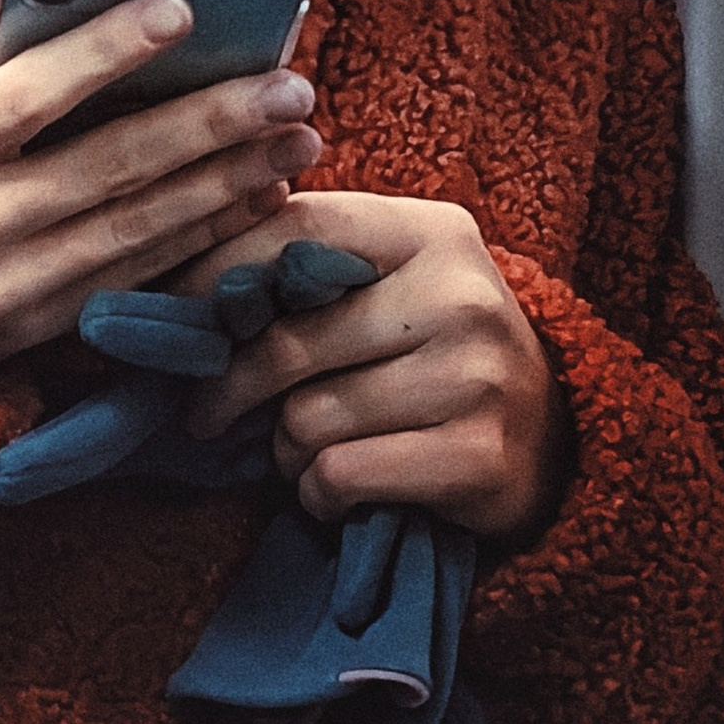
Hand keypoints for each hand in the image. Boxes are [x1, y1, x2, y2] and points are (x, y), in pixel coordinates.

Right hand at [0, 0, 323, 384]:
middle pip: (105, 168)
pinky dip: (202, 238)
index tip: (179, 10)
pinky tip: (254, 201)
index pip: (22, 98)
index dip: (103, 52)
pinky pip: (132, 280)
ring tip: (295, 139)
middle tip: (288, 85)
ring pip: (135, 231)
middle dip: (208, 122)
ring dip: (227, 183)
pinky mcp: (31, 334)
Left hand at [181, 191, 568, 539]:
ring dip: (284, 451)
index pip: (296, 229)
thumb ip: (305, 264)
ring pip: (306, 419)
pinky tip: (340, 489)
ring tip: (303, 451)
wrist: (553, 444)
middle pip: (286, 342)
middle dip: (228, 389)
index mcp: (432, 232)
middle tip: (205, 413)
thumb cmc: (433, 356)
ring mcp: (478, 376)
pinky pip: (339, 475)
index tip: (169, 311)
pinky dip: (319, 494)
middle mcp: (462, 293)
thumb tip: (173, 270)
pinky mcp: (479, 456)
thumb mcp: (389, 286)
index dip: (215, 272)